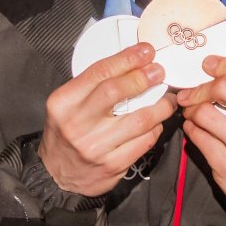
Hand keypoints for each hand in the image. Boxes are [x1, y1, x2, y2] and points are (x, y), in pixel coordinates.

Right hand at [39, 43, 177, 195]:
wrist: (58, 175)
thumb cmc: (67, 132)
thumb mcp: (69, 104)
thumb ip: (94, 85)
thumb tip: (133, 63)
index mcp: (64, 102)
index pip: (99, 72)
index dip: (127, 59)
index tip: (146, 51)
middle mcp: (77, 124)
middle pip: (116, 92)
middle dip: (143, 77)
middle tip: (159, 71)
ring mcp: (95, 146)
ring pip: (139, 119)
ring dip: (160, 105)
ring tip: (167, 98)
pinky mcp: (113, 164)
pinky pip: (144, 141)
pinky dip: (156, 128)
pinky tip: (156, 122)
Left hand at [177, 55, 225, 211]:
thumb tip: (223, 71)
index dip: (225, 64)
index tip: (209, 65)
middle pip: (224, 87)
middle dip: (202, 86)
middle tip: (193, 91)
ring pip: (204, 112)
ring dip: (191, 108)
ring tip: (192, 111)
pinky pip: (197, 137)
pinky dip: (191, 128)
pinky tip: (195, 128)